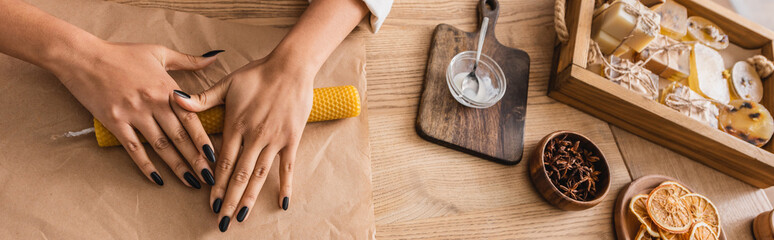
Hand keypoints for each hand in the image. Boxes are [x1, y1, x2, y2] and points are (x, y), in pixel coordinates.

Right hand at [52, 40, 222, 187]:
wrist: (83, 56)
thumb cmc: (122, 53)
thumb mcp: (159, 53)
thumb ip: (188, 60)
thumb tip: (214, 58)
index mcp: (167, 87)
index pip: (191, 118)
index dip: (203, 139)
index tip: (215, 156)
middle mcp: (153, 103)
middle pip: (179, 136)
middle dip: (196, 159)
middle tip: (209, 176)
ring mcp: (133, 114)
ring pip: (160, 146)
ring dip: (177, 166)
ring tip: (190, 181)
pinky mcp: (114, 122)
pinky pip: (134, 148)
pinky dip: (146, 165)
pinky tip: (157, 179)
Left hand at [174, 55, 313, 231]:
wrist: (290, 67)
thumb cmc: (258, 74)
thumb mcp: (227, 84)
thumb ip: (201, 98)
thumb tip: (173, 99)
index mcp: (236, 126)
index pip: (223, 163)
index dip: (216, 185)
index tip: (210, 204)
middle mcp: (254, 137)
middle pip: (240, 176)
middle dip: (229, 200)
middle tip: (222, 221)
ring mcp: (274, 140)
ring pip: (260, 176)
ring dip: (250, 198)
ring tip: (241, 217)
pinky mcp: (291, 140)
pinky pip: (288, 167)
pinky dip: (285, 186)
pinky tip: (282, 204)